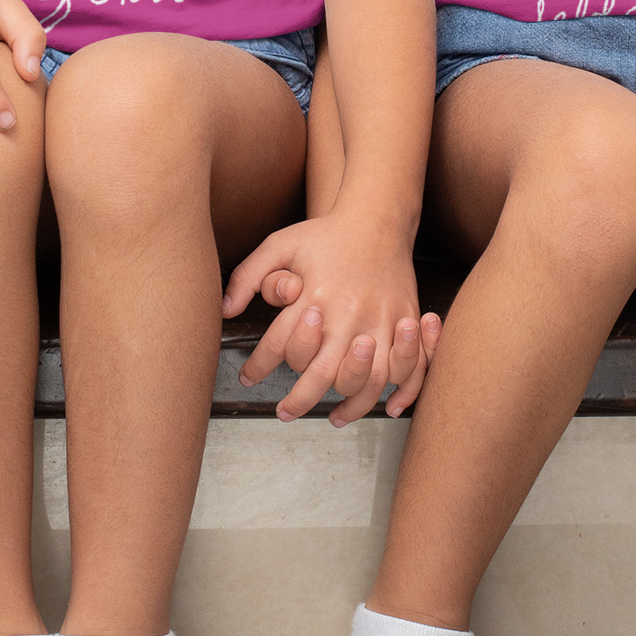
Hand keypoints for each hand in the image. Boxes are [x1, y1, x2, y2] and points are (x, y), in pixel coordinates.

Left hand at [223, 216, 441, 424]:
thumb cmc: (325, 234)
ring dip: (349, 406)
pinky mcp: (405, 321)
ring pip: (366, 379)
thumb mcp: (280, 244)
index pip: (279, 346)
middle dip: (300, 400)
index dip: (258, 368)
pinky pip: (409, 367)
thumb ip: (249, 276)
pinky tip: (387, 406)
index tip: (248, 377)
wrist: (377, 218)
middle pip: (322, 374)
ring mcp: (380, 320)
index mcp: (315, 297)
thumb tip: (226, 310)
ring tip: (330, 417)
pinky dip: (402, 392)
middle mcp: (348, 314)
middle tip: (283, 412)